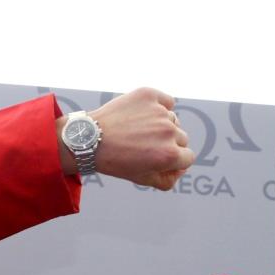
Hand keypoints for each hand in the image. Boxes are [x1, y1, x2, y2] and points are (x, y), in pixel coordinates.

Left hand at [58, 87, 194, 189]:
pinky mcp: (148, 95)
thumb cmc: (113, 160)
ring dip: (161, 125)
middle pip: (182, 138)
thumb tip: (181, 168)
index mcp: (169, 155)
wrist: (87, 138)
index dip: (172, 160)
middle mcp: (168, 132)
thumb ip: (168, 179)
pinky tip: (143, 114)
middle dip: (167, 143)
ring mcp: (159, 112)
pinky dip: (159, 105)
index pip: (187, 157)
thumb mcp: (141, 178)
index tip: (156, 158)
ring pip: (173, 119)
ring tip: (137, 130)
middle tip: (142, 145)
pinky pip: (166, 101)